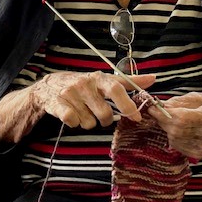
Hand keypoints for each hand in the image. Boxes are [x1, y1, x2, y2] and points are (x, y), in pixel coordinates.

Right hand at [36, 71, 155, 128]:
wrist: (49, 86)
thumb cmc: (84, 85)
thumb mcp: (105, 80)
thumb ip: (129, 82)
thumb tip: (153, 79)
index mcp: (99, 78)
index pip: (117, 89)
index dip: (128, 105)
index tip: (136, 117)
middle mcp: (85, 84)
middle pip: (105, 114)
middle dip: (104, 119)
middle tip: (98, 113)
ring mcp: (71, 94)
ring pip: (89, 122)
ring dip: (88, 121)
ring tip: (82, 111)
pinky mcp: (58, 104)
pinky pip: (73, 122)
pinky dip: (74, 123)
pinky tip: (72, 114)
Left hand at [147, 92, 201, 160]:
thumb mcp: (199, 97)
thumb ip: (180, 101)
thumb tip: (161, 106)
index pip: (182, 118)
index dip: (164, 113)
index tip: (153, 107)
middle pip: (176, 130)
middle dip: (162, 120)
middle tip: (156, 112)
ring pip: (174, 138)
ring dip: (166, 128)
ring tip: (169, 119)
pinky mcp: (199, 154)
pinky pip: (177, 146)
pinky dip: (172, 136)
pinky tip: (176, 129)